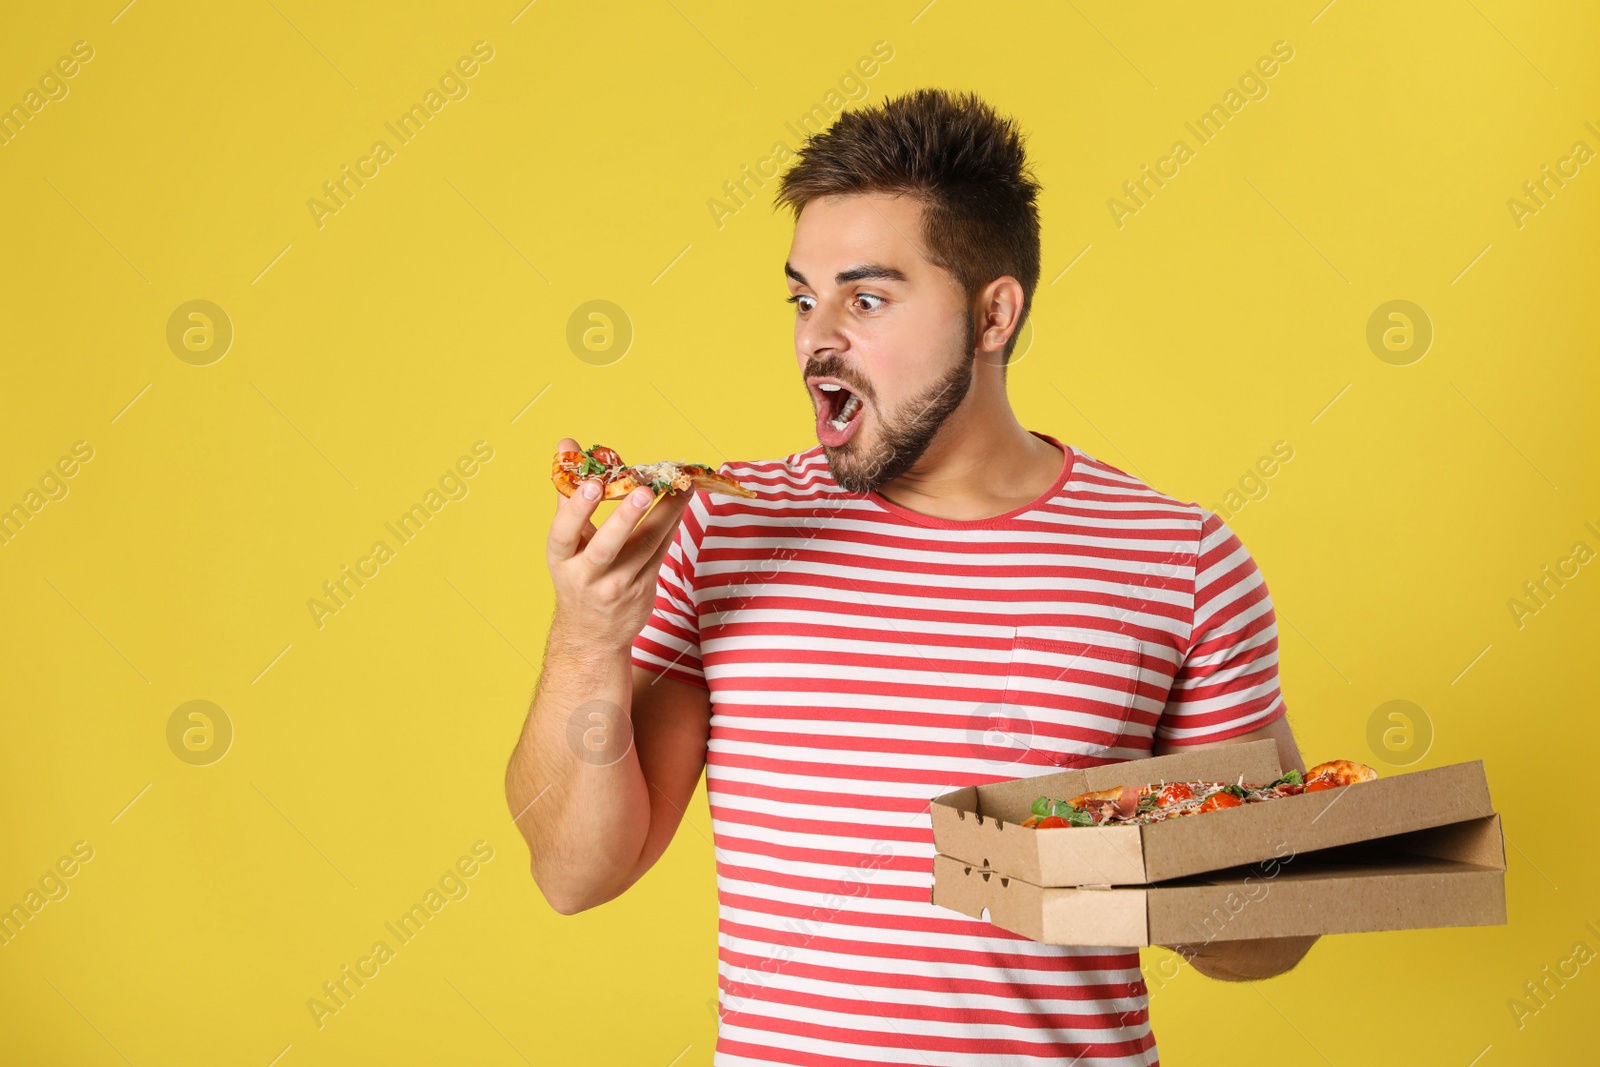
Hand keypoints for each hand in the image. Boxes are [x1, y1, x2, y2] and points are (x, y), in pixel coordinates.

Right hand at [546, 437, 692, 651]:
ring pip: (646, 546)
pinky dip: (672, 525)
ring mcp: (618, 587)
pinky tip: (682, 502)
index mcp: (562, 559)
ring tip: (682, 486)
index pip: (565, 533)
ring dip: (666, 513)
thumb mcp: (567, 541)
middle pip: (607, 547)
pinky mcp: (643, 591)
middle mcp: (587, 576)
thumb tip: (566, 445)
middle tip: (643, 489)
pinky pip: (661, 552)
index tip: (593, 484)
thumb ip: (569, 492)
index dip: (578, 509)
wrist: (591, 633)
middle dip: (625, 518)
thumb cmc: (577, 572)